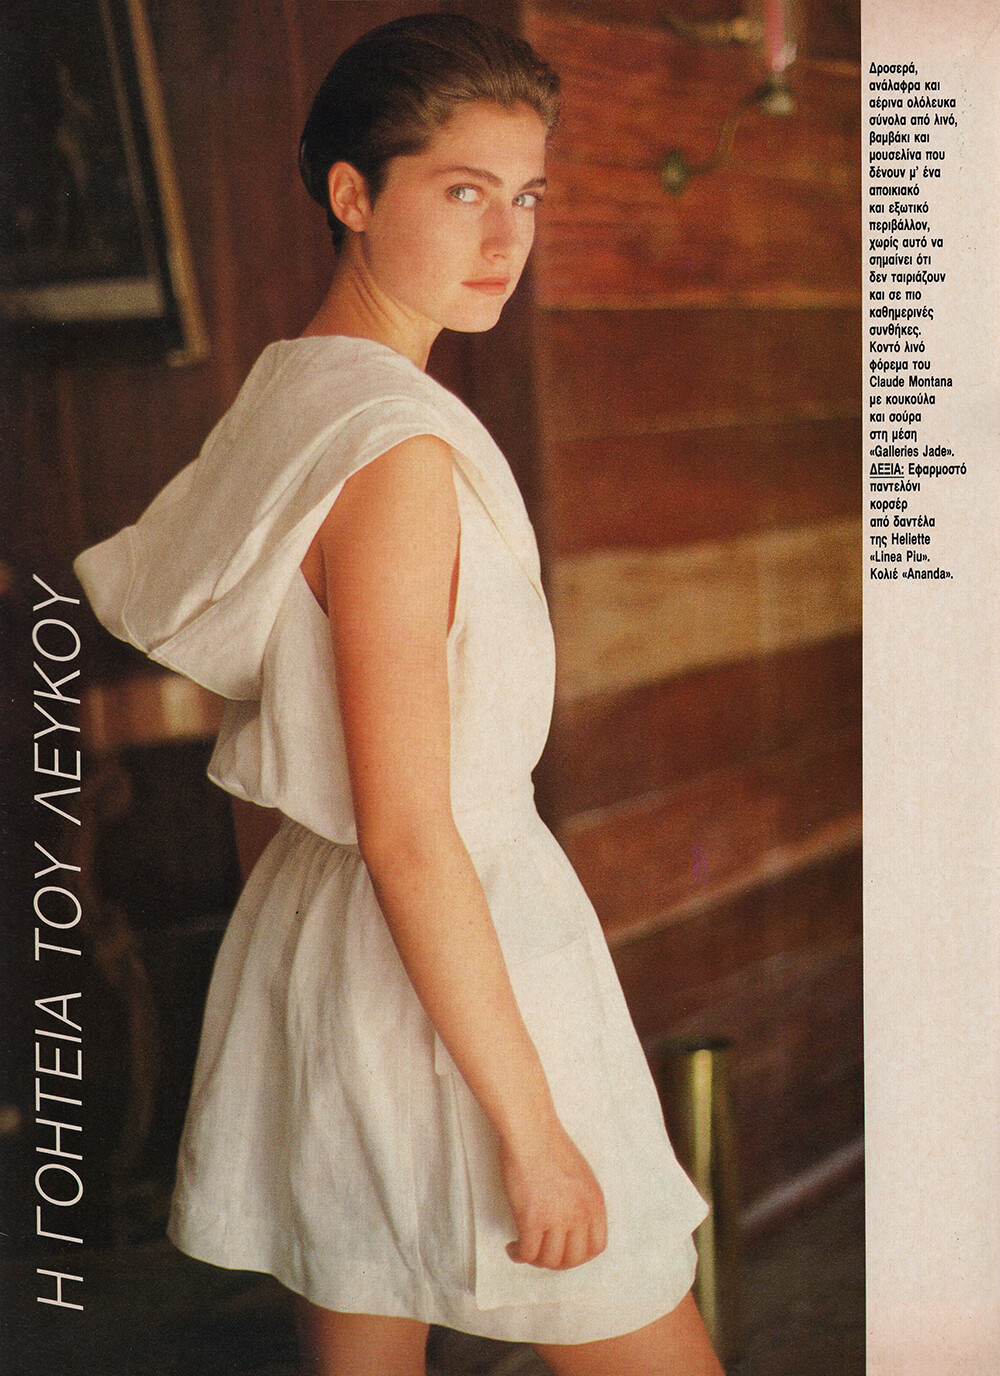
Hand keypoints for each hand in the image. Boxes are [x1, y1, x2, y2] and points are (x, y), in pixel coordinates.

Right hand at [499, 1119, 607, 1269]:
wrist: (531, 1132)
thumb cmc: (550, 1145)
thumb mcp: (580, 1175)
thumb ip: (582, 1202)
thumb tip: (572, 1225)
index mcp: (595, 1203)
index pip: (596, 1247)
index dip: (579, 1256)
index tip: (564, 1252)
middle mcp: (580, 1214)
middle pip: (573, 1259)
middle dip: (556, 1262)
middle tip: (543, 1255)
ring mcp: (557, 1218)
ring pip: (549, 1260)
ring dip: (536, 1261)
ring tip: (525, 1250)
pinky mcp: (532, 1219)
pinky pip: (527, 1252)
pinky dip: (519, 1255)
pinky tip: (513, 1248)